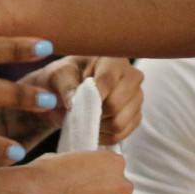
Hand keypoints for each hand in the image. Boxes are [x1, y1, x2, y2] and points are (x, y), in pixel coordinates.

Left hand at [19, 58, 143, 146]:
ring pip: (119, 122)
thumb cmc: (64, 77)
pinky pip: (120, 135)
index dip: (93, 95)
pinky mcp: (135, 116)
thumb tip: (73, 101)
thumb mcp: (57, 75)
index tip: (77, 103)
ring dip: (97, 126)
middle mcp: (131, 75)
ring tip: (85, 118)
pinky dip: (103, 136)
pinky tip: (93, 126)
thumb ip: (65, 85)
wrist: (69, 89)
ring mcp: (137, 97)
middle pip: (116, 104)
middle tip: (79, 111)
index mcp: (112, 58)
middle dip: (93, 113)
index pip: (109, 79)